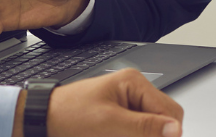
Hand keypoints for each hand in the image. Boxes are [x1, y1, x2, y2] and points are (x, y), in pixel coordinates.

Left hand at [17, 68, 182, 136]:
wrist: (41, 120)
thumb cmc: (67, 114)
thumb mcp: (108, 123)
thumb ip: (144, 126)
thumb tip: (174, 129)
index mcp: (134, 83)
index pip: (170, 112)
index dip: (170, 133)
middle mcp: (134, 92)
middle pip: (163, 121)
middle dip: (155, 135)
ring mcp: (127, 106)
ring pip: (151, 130)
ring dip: (144, 136)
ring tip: (118, 135)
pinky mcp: (120, 120)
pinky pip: (137, 131)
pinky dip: (133, 136)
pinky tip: (119, 136)